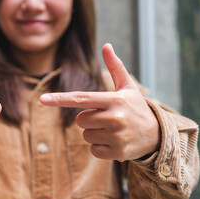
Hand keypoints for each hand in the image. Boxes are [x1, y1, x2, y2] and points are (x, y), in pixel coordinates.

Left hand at [40, 43, 160, 161]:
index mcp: (114, 100)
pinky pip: (93, 150)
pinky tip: (115, 142)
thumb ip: (115, 67)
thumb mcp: (127, 87)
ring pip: (86, 136)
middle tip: (107, 118)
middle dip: (89, 119)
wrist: (157, 136)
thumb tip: (106, 45)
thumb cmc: (136, 108)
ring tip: (113, 130)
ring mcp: (116, 137)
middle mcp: (115, 118)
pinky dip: (100, 147)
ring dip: (94, 133)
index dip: (60, 99)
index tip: (42, 99)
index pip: (81, 99)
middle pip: (80, 120)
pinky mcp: (117, 153)